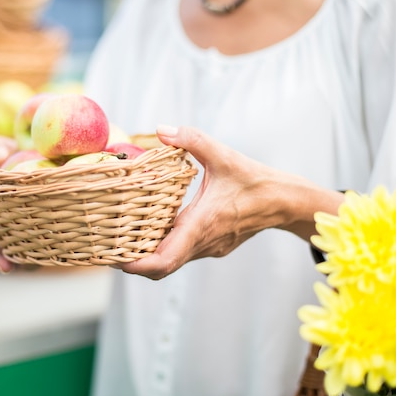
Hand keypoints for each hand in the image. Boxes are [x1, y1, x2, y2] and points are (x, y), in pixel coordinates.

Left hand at [117, 125, 343, 279]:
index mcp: (201, 223)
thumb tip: (160, 129)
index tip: (118, 262)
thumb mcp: (222, 154)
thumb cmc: (253, 178)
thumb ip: (191, 139)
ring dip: (152, 255)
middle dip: (136, 263)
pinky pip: (186, 253)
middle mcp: (204, 242)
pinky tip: (158, 228)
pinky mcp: (216, 247)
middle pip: (163, 267)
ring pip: (174, 261)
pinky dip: (168, 248)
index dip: (139, 265)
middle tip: (111, 250)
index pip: (165, 258)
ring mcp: (211, 248)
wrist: (284, 200)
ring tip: (127, 239)